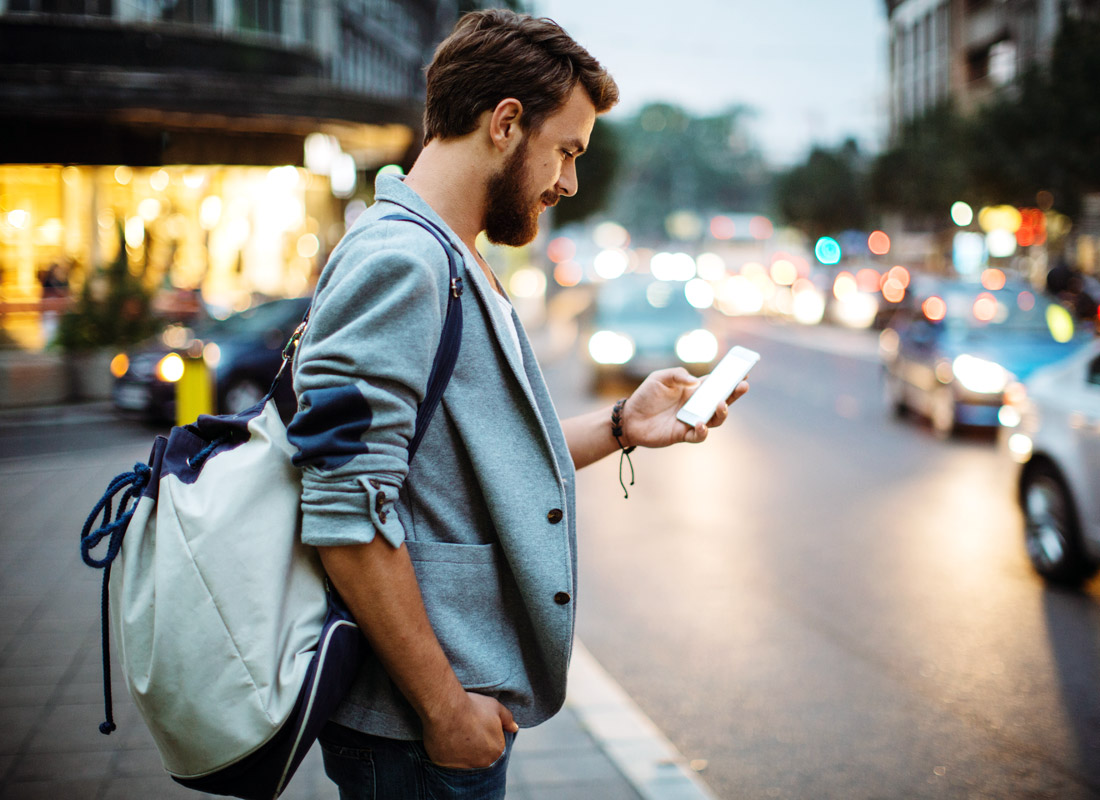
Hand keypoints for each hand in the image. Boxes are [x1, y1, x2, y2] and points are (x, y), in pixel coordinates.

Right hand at [422, 691, 517, 768]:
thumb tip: (514, 728)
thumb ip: (508, 719)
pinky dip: (447, 751)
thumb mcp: (495, 707)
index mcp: (497, 750)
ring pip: (463, 758)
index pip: (493, 745)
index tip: (476, 723)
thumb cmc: (473, 707)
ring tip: (454, 730)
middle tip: (465, 727)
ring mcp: (463, 766)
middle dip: (474, 743)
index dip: (484, 733)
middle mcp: (482, 762)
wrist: (447, 709)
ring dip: (461, 749)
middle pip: (479, 753)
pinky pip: (448, 759)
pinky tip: (445, 737)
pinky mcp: (445, 765)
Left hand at [622, 367, 747, 447]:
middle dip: (734, 394)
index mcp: (694, 390)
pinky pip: (698, 435)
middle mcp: (696, 405)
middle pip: (722, 401)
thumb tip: (696, 382)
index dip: (730, 379)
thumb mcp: (660, 377)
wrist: (629, 418)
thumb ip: (678, 374)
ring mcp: (692, 420)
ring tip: (721, 404)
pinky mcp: (682, 434)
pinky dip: (702, 431)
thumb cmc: (645, 396)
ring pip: (715, 420)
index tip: (743, 372)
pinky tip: (700, 423)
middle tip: (743, 386)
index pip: (716, 383)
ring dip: (722, 412)